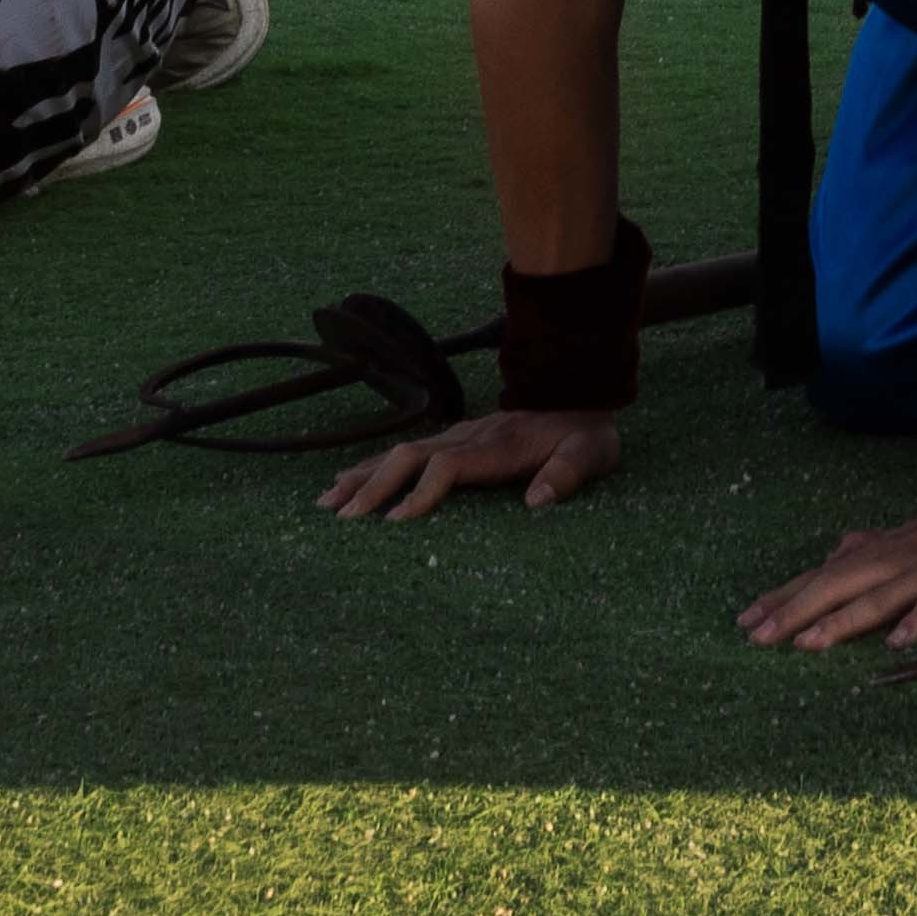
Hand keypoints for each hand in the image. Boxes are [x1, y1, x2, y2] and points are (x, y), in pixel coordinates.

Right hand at [320, 405, 622, 521]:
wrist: (579, 394)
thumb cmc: (584, 434)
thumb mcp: (589, 453)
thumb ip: (567, 473)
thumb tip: (537, 500)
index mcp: (496, 447)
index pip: (448, 467)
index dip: (422, 492)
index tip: (396, 522)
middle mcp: (468, 438)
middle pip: (410, 458)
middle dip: (374, 486)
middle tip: (342, 518)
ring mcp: (457, 436)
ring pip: (399, 453)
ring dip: (363, 476)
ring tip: (327, 502)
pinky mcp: (453, 440)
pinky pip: (406, 454)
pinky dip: (373, 468)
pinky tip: (348, 482)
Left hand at [738, 508, 916, 652]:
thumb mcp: (912, 536)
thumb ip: (873, 545)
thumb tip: (836, 550)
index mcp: (884, 548)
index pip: (823, 572)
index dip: (785, 594)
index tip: (746, 619)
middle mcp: (898, 557)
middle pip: (838, 583)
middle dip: (796, 609)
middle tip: (759, 637)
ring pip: (878, 597)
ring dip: (842, 621)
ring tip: (808, 644)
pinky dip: (916, 623)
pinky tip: (895, 645)